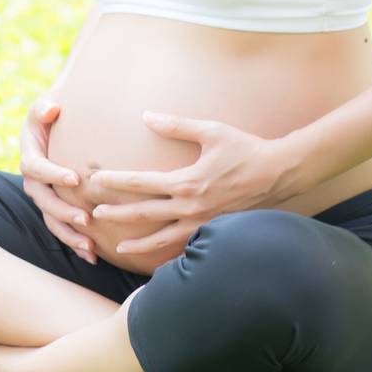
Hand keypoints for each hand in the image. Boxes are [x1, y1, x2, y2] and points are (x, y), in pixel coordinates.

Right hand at [18, 97, 97, 264]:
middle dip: (63, 212)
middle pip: (43, 200)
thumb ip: (43, 107)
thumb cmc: (52, 114)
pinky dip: (74, 242)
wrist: (54, 125)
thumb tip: (51, 110)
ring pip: (51, 220)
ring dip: (69, 235)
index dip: (52, 173)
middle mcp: (32, 180)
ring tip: (90, 247)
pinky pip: (61, 228)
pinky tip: (92, 255)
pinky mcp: (54, 207)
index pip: (36, 167)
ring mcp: (42, 196)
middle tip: (85, 219)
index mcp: (29, 155)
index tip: (74, 178)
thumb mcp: (43, 106)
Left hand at [86, 111, 297, 261]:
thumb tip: (147, 116)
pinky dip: (168, 252)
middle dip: (118, 214)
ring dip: (139, 243)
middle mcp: (192, 207)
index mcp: (188, 182)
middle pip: (145, 215)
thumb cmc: (244, 149)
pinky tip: (158, 255)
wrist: (278, 174)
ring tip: (120, 247)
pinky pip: (186, 245)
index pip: (142, 184)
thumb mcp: (211, 131)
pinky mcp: (214, 230)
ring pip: (164, 238)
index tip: (97, 180)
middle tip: (94, 214)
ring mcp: (203, 223)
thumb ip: (177, 125)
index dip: (117, 182)